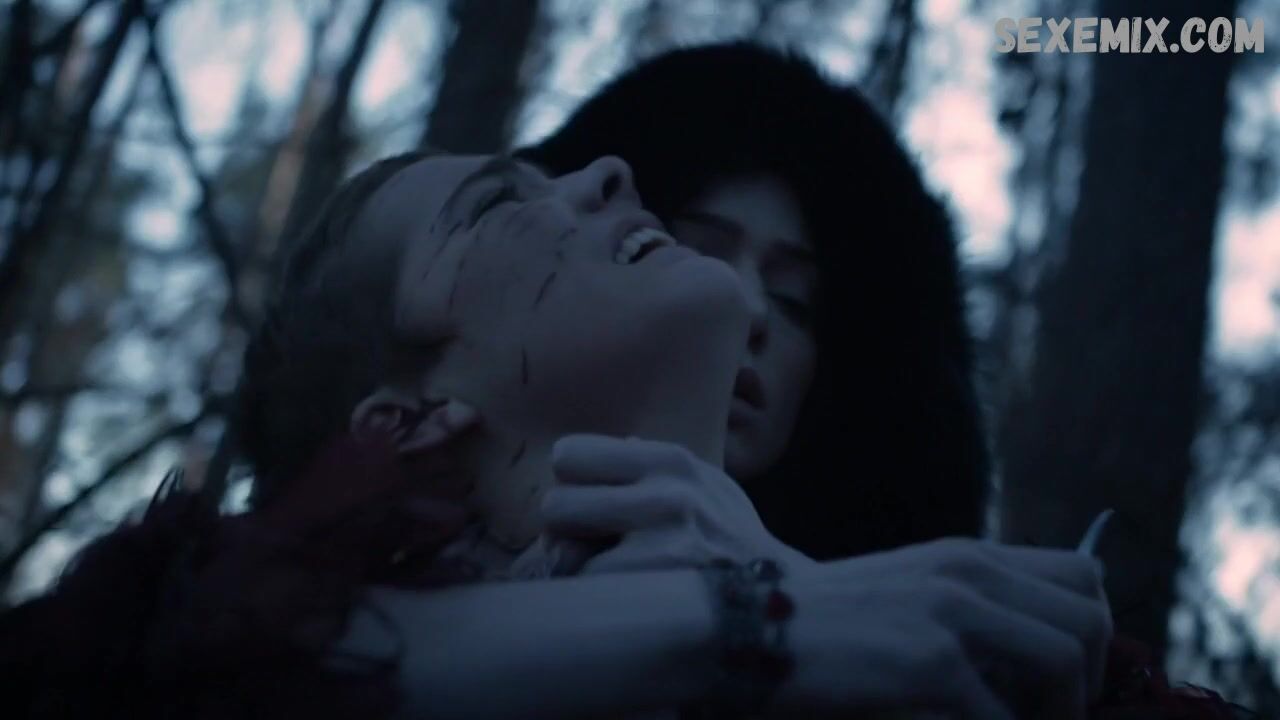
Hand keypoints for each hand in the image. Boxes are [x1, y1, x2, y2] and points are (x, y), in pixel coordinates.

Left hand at [540, 434, 815, 573]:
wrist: (780, 605)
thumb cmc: (734, 542)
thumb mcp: (708, 486)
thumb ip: (660, 466)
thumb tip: (615, 445)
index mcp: (672, 461)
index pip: (570, 454)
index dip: (572, 481)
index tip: (588, 499)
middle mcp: (665, 495)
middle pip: (555, 504)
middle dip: (566, 529)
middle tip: (590, 544)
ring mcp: (659, 548)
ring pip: (564, 554)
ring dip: (577, 568)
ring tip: (609, 574)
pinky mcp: (653, 594)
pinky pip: (589, 593)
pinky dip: (597, 600)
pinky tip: (625, 600)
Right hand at [778, 537, 1111, 719]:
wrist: (742, 627)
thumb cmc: (820, 628)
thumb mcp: (905, 598)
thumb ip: (966, 612)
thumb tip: (1027, 660)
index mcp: (967, 557)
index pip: (1082, 572)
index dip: (1091, 631)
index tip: (1066, 682)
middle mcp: (969, 573)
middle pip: (1090, 614)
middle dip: (1089, 680)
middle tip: (1052, 716)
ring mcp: (951, 614)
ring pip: (1067, 659)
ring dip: (1058, 713)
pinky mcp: (931, 663)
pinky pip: (1004, 716)